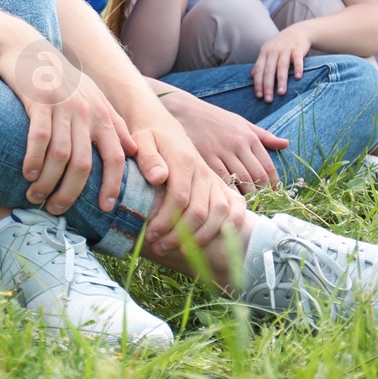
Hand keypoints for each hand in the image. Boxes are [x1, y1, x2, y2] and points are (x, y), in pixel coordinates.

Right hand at [0, 38, 135, 215]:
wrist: (26, 47)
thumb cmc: (60, 78)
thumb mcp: (93, 96)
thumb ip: (113, 124)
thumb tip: (132, 151)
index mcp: (102, 114)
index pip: (116, 157)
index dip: (112, 185)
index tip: (104, 209)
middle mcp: (87, 111)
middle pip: (85, 165)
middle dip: (71, 193)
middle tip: (56, 210)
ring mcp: (63, 105)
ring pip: (61, 156)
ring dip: (48, 183)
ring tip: (36, 197)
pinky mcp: (39, 101)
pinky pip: (39, 139)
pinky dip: (34, 161)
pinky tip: (27, 174)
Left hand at [122, 103, 246, 254]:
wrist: (165, 128)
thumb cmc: (149, 138)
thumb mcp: (141, 140)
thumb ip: (148, 158)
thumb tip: (158, 177)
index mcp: (184, 161)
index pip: (180, 198)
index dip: (166, 220)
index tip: (150, 235)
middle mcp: (203, 172)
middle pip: (199, 211)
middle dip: (179, 234)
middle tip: (158, 247)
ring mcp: (214, 180)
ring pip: (219, 213)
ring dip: (201, 237)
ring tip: (180, 250)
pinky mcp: (221, 186)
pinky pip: (236, 207)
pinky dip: (232, 225)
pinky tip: (216, 240)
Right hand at [158, 90, 286, 193]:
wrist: (186, 111)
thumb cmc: (216, 118)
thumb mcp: (242, 122)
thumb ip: (264, 135)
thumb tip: (286, 144)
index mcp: (250, 137)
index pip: (268, 166)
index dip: (274, 184)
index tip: (275, 195)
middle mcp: (239, 144)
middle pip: (257, 175)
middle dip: (263, 193)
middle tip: (263, 205)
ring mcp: (222, 150)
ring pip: (241, 179)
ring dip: (247, 195)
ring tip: (249, 206)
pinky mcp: (206, 156)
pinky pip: (221, 177)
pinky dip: (228, 190)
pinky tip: (230, 199)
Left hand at [252, 29, 312, 101]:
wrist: (298, 31)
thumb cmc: (282, 45)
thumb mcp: (269, 51)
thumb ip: (261, 63)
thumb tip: (252, 76)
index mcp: (264, 52)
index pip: (259, 70)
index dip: (258, 83)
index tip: (259, 96)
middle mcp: (273, 51)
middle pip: (269, 70)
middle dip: (268, 86)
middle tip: (268, 100)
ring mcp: (285, 49)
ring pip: (282, 66)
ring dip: (281, 80)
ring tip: (281, 93)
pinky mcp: (297, 48)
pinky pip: (297, 59)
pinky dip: (297, 68)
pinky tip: (298, 77)